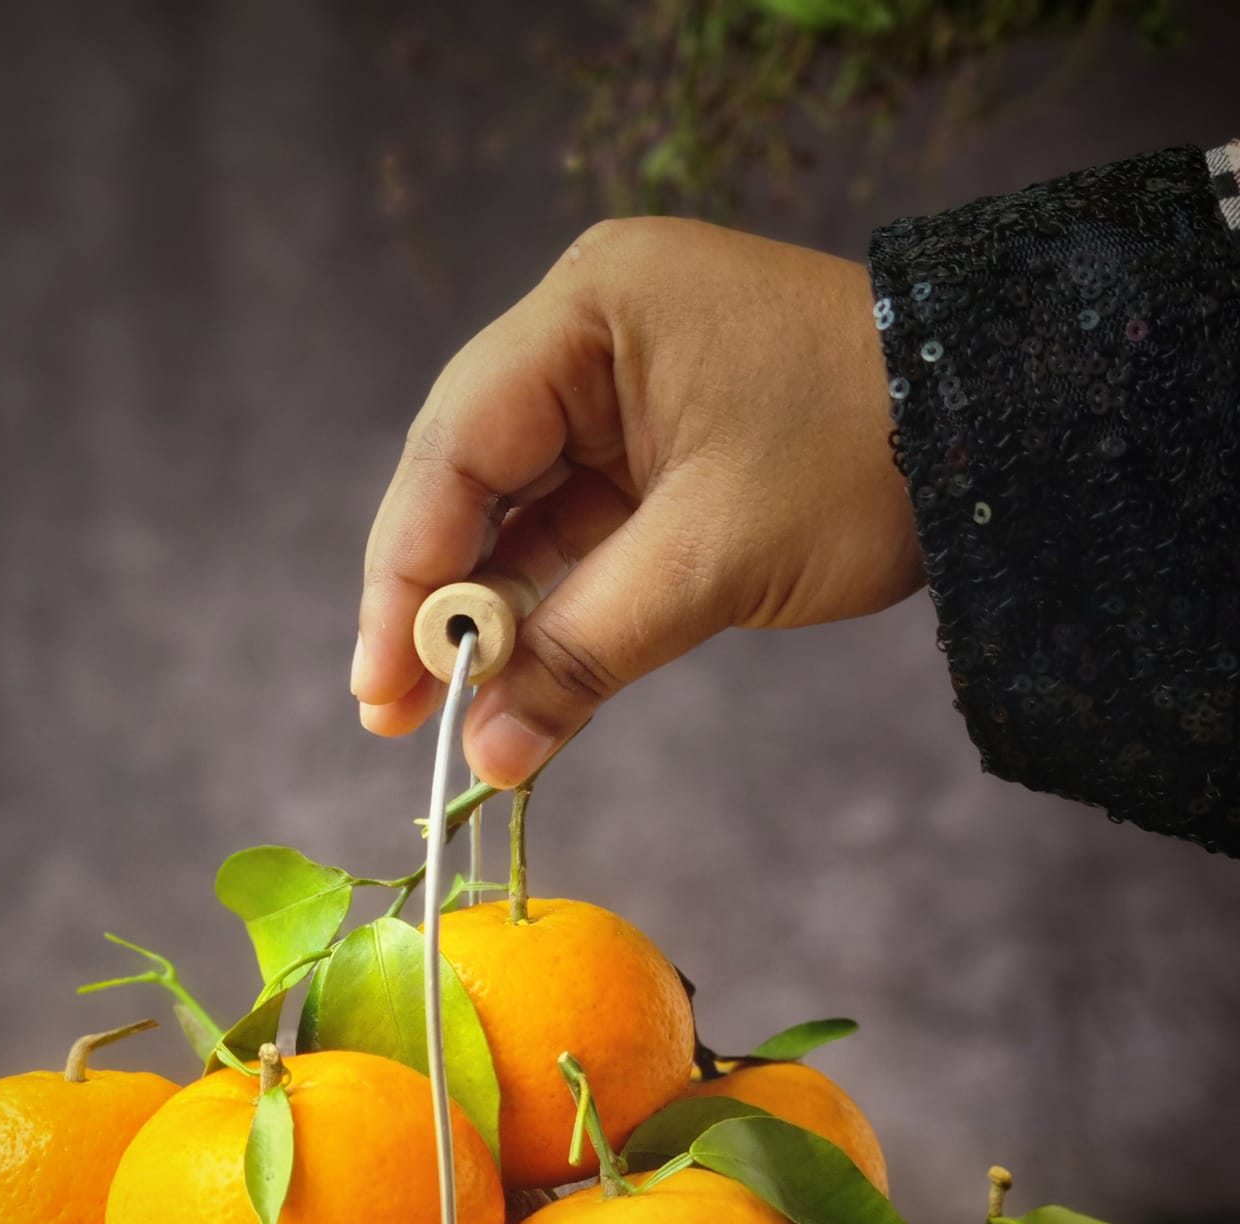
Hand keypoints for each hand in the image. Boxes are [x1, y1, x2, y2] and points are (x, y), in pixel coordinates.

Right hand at [352, 216, 924, 786]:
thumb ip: (586, 650)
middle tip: (392, 713)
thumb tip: (487, 754)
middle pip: (468, 479)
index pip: (459, 443)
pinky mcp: (651, 451)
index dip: (408, 569)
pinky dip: (547, 609)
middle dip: (433, 602)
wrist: (1001, 431)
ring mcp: (619, 394)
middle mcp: (589, 338)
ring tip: (441, 721)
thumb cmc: (867, 456)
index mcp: (593, 310)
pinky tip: (510, 684)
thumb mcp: (714, 560)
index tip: (381, 676)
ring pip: (515, 515)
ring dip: (484, 617)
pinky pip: (572, 533)